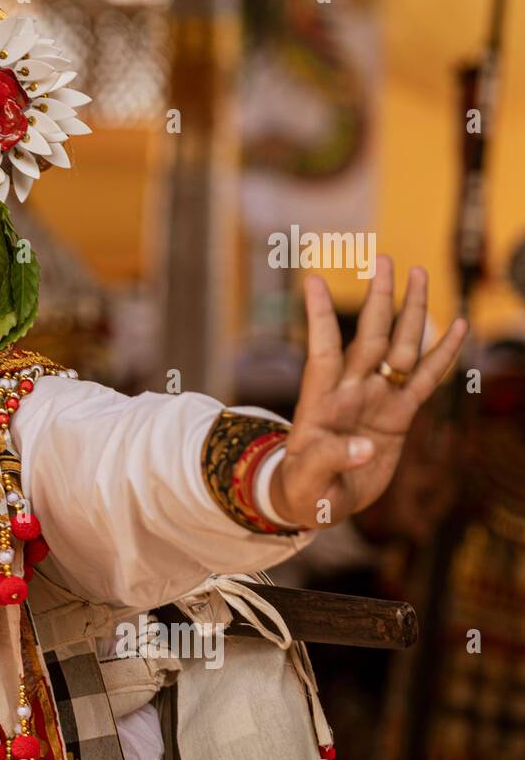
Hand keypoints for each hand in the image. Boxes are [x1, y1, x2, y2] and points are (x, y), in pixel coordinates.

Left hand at [270, 256, 467, 527]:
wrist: (316, 500)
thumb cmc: (302, 488)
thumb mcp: (306, 480)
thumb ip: (330, 461)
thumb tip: (364, 449)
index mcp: (320, 401)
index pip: (322, 351)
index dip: (319, 318)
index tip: (313, 280)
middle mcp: (350, 391)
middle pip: (368, 337)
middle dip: (378, 300)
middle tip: (385, 259)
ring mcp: (376, 398)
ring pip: (399, 348)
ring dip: (410, 313)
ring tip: (419, 274)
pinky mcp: (398, 415)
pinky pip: (425, 380)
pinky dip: (442, 355)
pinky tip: (457, 326)